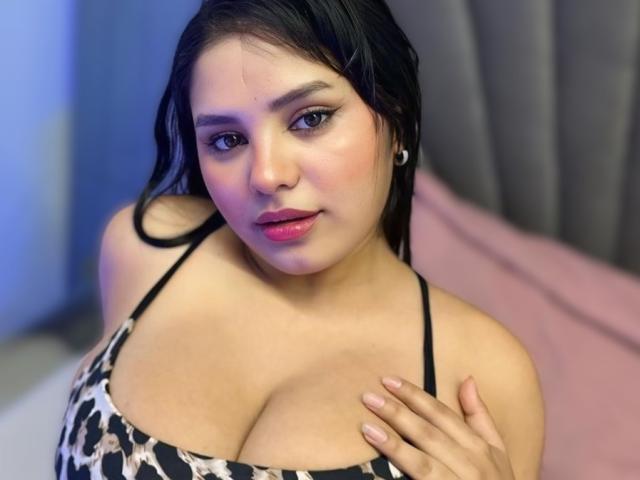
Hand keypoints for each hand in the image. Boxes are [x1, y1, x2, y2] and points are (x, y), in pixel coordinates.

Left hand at [359, 375, 514, 478]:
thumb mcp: (497, 452)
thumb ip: (480, 417)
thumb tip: (467, 379)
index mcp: (481, 447)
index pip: (442, 414)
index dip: (415, 396)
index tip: (389, 380)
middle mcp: (472, 466)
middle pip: (429, 434)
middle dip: (398, 413)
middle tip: (369, 397)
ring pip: (423, 463)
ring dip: (393, 444)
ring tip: (367, 427)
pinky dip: (401, 473)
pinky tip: (380, 465)